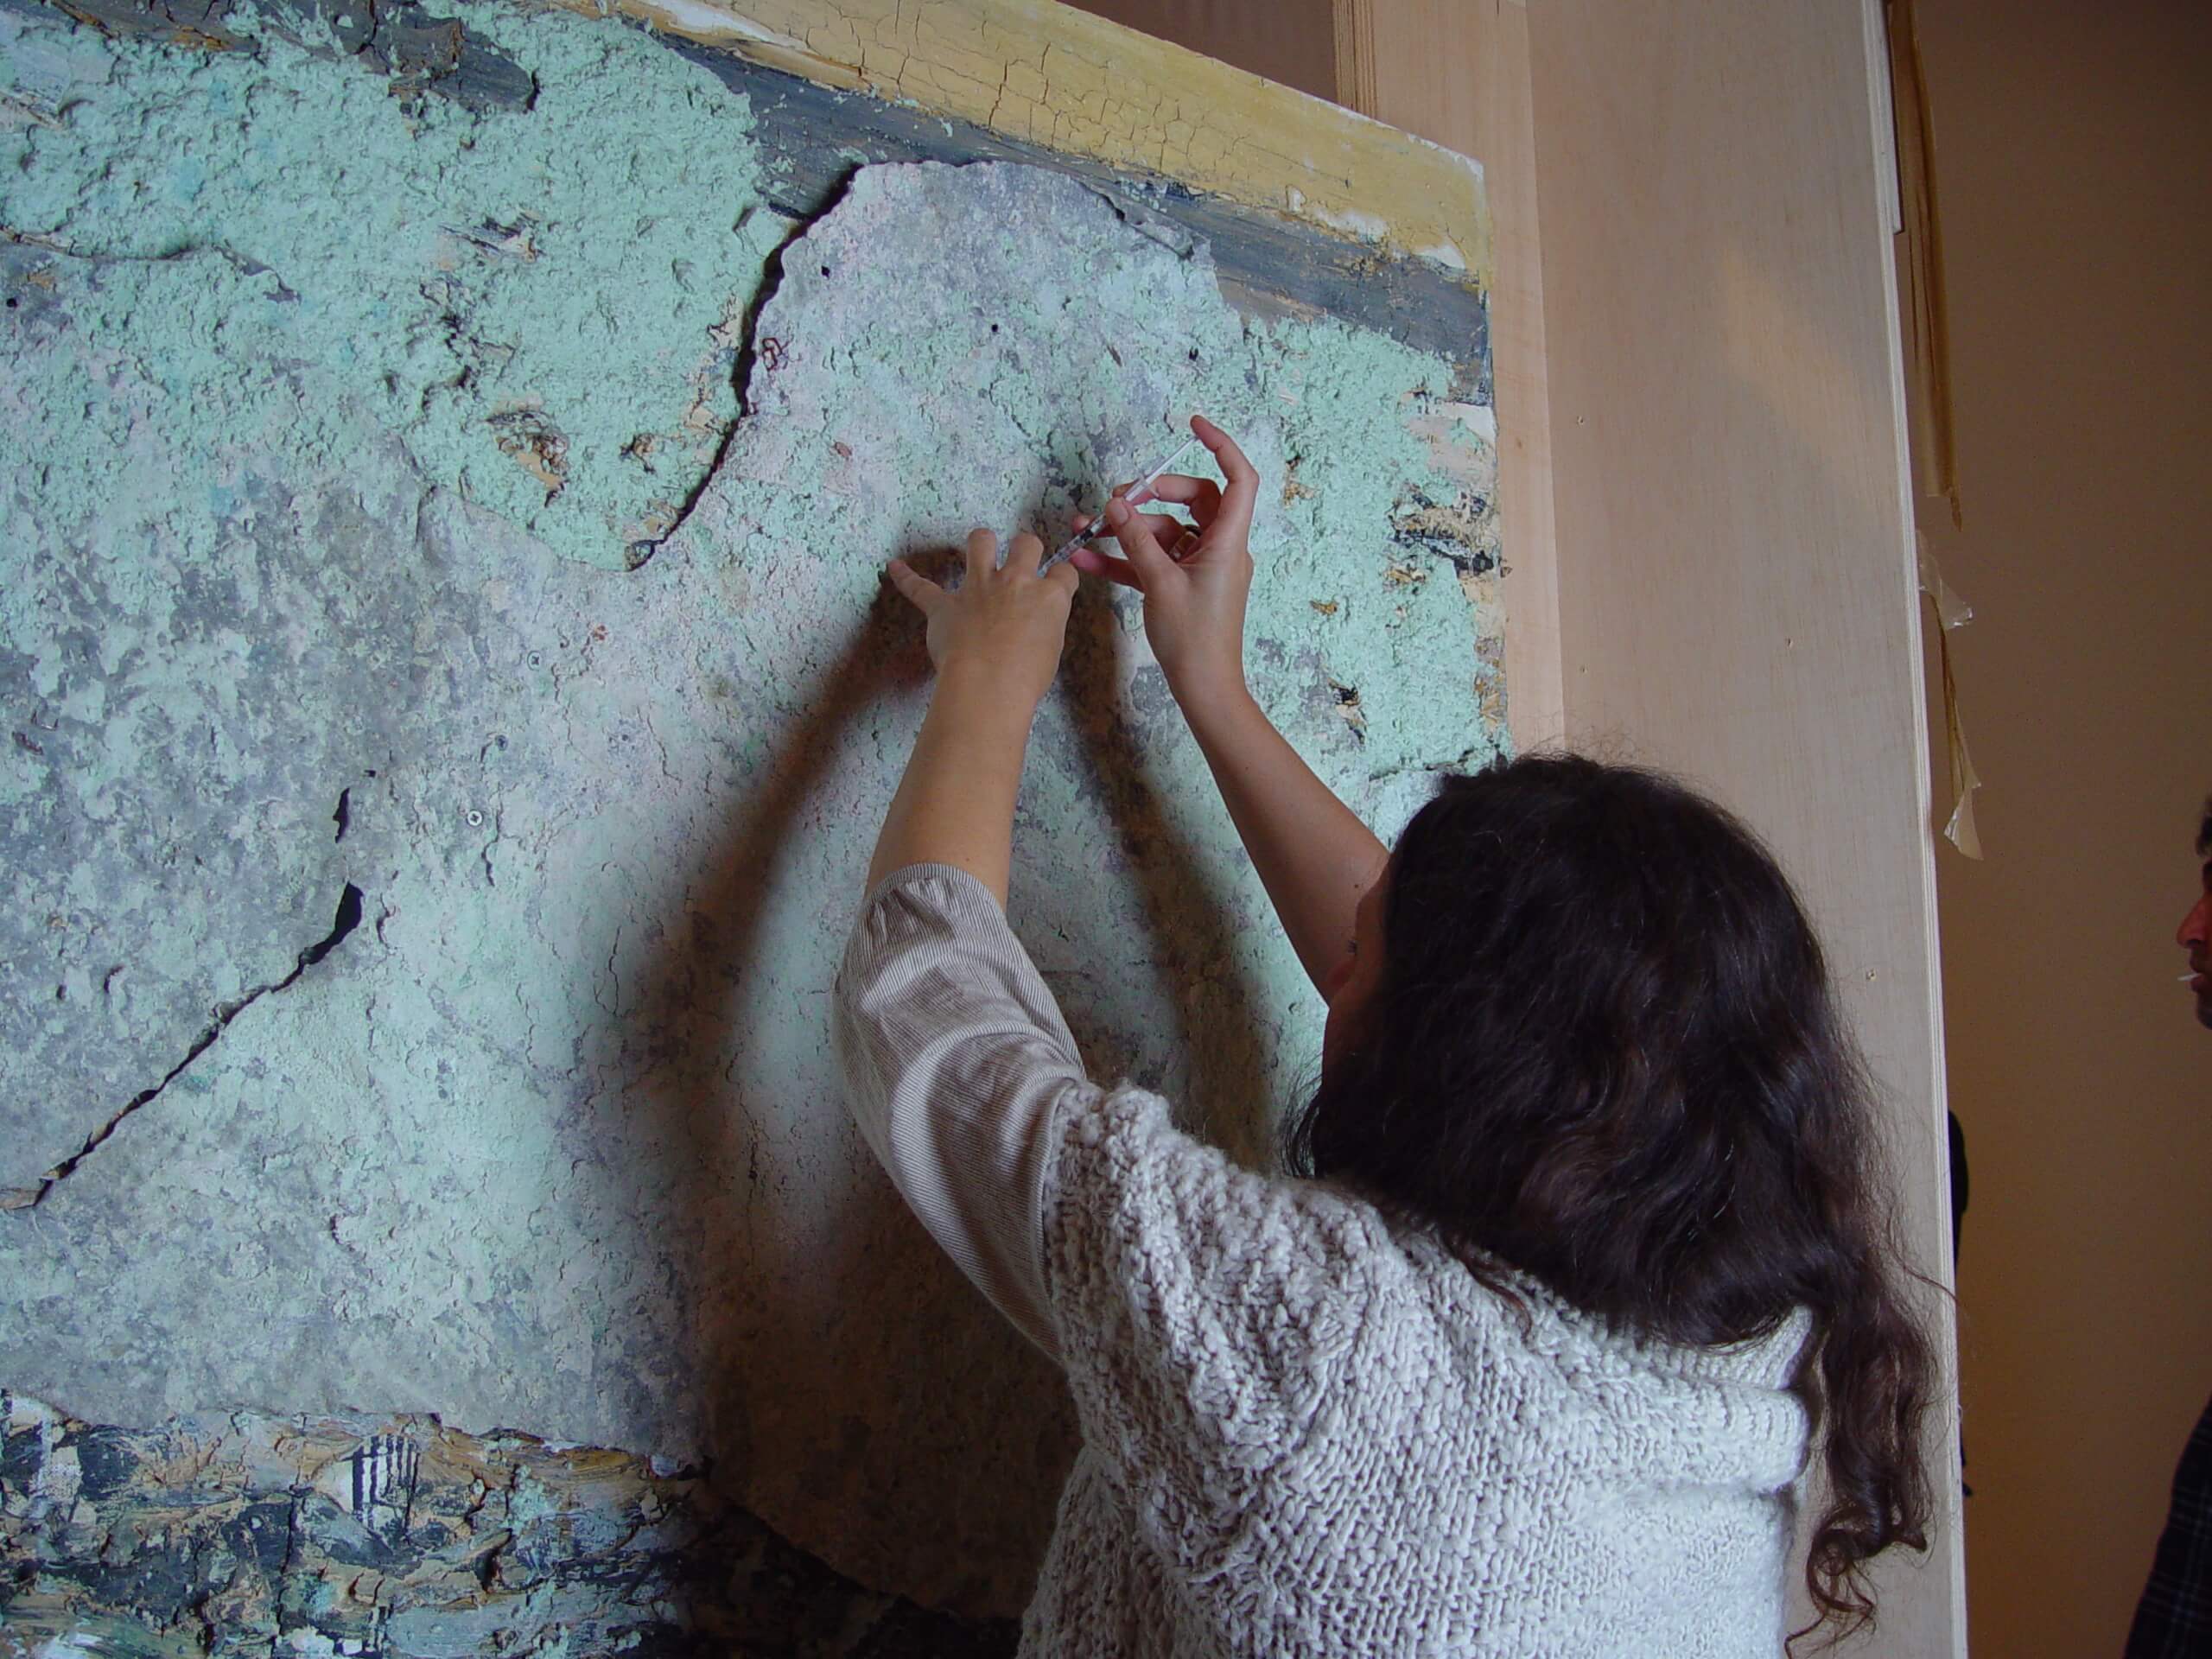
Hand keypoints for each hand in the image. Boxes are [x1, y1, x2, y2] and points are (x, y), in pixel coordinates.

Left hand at [884, 528, 1077, 707]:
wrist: (989, 685)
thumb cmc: (1025, 677)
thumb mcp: (1052, 651)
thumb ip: (1046, 627)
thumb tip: (1037, 623)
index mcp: (1048, 597)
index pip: (1063, 573)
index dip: (1060, 578)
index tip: (1057, 584)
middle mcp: (1015, 582)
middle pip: (1025, 544)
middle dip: (1026, 548)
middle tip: (1023, 560)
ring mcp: (978, 589)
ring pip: (981, 542)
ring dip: (983, 542)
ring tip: (982, 547)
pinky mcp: (945, 606)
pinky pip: (920, 587)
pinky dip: (905, 577)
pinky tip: (894, 567)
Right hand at [1067, 413, 1257, 698]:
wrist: (1203, 688)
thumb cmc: (1194, 639)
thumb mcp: (1159, 584)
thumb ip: (1137, 541)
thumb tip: (1118, 505)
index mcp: (1229, 541)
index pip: (1238, 478)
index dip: (1220, 445)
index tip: (1193, 425)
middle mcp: (1220, 548)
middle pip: (1193, 500)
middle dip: (1152, 495)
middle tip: (1118, 499)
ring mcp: (1201, 567)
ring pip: (1166, 531)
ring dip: (1128, 530)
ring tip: (1089, 530)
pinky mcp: (1182, 585)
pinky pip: (1153, 560)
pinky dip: (1125, 558)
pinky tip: (1087, 561)